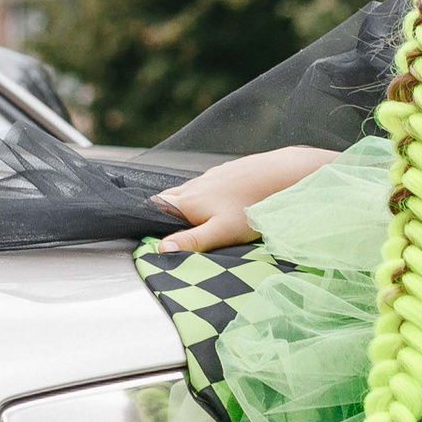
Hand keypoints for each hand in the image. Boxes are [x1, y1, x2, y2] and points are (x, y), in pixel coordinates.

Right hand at [153, 146, 332, 250]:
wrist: (278, 176)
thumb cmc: (249, 208)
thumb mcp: (220, 232)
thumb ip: (192, 241)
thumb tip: (161, 248)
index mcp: (187, 202)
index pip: (153, 207)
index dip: (144, 218)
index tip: (143, 231)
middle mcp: (193, 186)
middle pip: (167, 197)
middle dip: (160, 211)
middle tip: (160, 228)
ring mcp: (209, 176)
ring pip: (186, 190)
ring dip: (180, 203)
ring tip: (185, 220)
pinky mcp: (225, 172)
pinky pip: (205, 184)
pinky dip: (201, 195)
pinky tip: (213, 204)